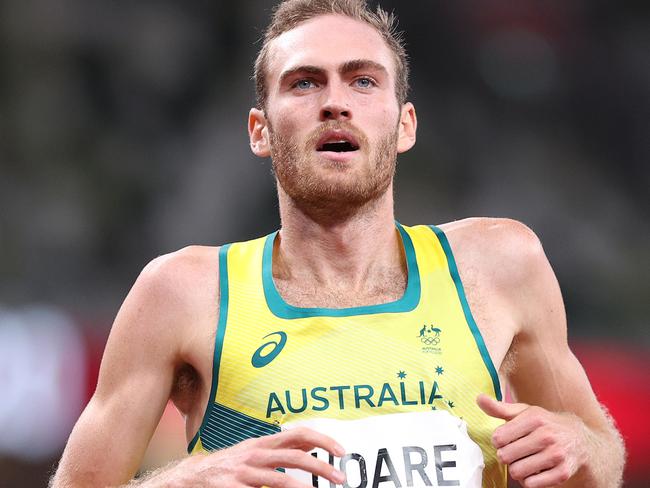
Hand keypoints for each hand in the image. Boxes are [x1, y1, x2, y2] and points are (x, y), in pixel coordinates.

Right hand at [156, 427, 345, 486]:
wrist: (189, 478)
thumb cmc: (227, 466)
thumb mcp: (252, 452)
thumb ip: (279, 449)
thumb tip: (310, 444)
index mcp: (261, 443)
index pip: (298, 434)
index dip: (322, 440)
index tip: (341, 451)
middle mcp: (254, 454)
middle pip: (295, 455)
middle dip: (322, 466)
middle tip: (340, 478)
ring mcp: (244, 472)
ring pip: (282, 480)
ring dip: (305, 487)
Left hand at [477, 394, 587, 487]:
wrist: (579, 440)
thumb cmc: (545, 424)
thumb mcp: (524, 412)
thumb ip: (499, 408)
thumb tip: (479, 398)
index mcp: (534, 418)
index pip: (498, 438)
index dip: (498, 441)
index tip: (506, 440)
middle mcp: (546, 435)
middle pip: (505, 456)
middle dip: (506, 456)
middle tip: (515, 452)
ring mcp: (556, 455)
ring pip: (517, 471)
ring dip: (517, 469)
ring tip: (524, 461)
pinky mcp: (563, 473)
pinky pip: (532, 484)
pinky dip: (529, 480)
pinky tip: (535, 470)